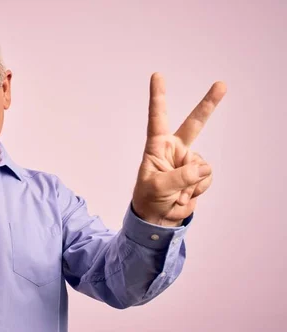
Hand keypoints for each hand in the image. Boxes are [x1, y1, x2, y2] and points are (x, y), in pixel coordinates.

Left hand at [131, 73, 226, 226]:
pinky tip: (184, 195)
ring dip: (191, 183)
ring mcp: (188, 162)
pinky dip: (197, 189)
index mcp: (157, 147)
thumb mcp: (158, 188)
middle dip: (208, 104)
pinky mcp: (198, 174)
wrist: (158, 218)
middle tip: (221, 85)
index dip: (159, 97)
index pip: (158, 118)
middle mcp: (174, 150)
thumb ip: (180, 177)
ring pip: (202, 165)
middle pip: (194, 124)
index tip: (157, 75)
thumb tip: (202, 167)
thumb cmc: (148, 199)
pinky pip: (206, 178)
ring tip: (175, 194)